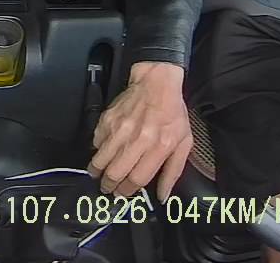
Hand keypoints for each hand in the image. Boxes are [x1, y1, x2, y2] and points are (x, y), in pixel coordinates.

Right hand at [88, 61, 192, 200]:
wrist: (156, 83)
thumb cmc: (172, 113)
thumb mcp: (184, 143)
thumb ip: (173, 171)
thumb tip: (163, 196)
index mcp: (159, 147)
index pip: (137, 179)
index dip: (127, 191)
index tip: (123, 194)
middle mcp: (137, 139)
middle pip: (115, 173)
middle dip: (109, 186)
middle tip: (108, 188)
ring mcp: (120, 129)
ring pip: (100, 160)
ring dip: (98, 171)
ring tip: (99, 175)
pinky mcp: (107, 120)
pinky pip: (96, 142)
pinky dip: (97, 150)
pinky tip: (103, 152)